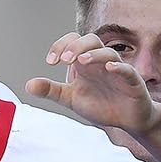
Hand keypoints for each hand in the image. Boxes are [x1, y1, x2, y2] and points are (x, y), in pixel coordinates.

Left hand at [24, 32, 156, 135]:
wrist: (126, 120)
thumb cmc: (100, 104)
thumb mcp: (71, 98)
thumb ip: (51, 90)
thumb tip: (28, 85)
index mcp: (85, 63)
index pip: (72, 41)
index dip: (60, 46)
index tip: (50, 62)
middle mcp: (100, 62)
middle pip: (90, 40)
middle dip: (75, 46)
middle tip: (63, 60)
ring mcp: (117, 70)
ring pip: (108, 52)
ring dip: (94, 54)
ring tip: (81, 61)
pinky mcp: (132, 82)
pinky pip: (127, 70)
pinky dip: (118, 67)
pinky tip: (108, 69)